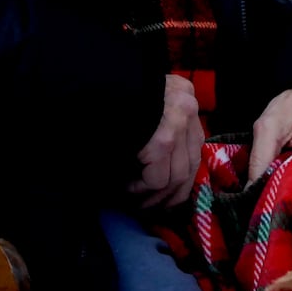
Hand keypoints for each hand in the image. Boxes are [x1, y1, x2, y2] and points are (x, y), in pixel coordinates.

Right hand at [128, 74, 202, 208]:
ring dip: (156, 195)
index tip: (168, 193)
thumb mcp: (146, 100)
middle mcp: (188, 107)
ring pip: (178, 177)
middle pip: (191, 163)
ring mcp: (179, 124)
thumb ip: (160, 121)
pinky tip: (128, 188)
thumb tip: (163, 165)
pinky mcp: (164, 142)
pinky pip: (158, 179)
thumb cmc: (116, 94)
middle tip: (155, 206)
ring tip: (138, 201)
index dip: (181, 174)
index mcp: (185, 93)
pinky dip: (142, 189)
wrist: (98, 84)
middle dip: (173, 192)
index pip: (193, 143)